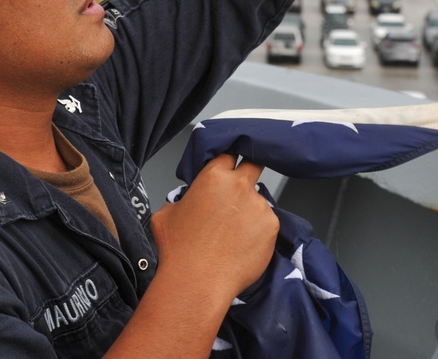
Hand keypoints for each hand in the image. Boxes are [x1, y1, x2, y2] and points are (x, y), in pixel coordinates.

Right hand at [150, 154, 278, 301]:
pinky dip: (258, 232)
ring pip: (258, 201)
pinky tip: (242, 247)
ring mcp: (258, 206)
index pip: (228, 155)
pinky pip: (266, 224)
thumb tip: (188, 203)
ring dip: (250, 211)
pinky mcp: (271, 227)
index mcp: (213, 177)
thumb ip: (183, 199)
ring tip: (234, 235)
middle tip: (242, 188)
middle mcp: (239, 186)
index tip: (228, 170)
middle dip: (249, 171)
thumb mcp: (166, 214)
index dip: (227, 162)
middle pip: (254, 164)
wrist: (197, 282)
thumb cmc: (178, 249)